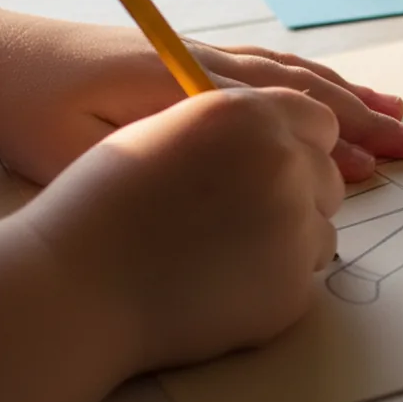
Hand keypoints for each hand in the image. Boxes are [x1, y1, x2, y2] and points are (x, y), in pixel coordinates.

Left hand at [0, 1, 402, 185]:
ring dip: (348, 95)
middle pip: (301, 87)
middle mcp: (207, 64)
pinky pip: (270, 68)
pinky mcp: (193, 60)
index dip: (335, 137)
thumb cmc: (29, 114)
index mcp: (186, 85)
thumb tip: (229, 166)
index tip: (379, 164)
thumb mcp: (77, 150)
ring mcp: (204, 58)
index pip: (281, 109)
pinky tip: (333, 90)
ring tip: (396, 115)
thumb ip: (157, 154)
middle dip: (363, 118)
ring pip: (293, 74)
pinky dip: (311, 80)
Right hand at [16, 86, 342, 369]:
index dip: (299, 143)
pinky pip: (306, 276)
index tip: (277, 163)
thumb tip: (288, 140)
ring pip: (322, 226)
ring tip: (222, 249)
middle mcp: (283, 161)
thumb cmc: (106, 203)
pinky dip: (276, 279)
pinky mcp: (292, 286)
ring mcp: (294, 226)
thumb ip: (238, 128)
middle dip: (298, 191)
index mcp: (250, 115)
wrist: (75, 285)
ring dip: (290, 235)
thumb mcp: (169, 131)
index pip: (319, 120)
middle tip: (240, 215)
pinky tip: (222, 283)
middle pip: (327, 175)